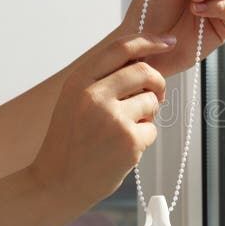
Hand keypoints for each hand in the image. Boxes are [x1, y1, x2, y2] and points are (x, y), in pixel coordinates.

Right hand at [31, 34, 176, 203]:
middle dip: (158, 82)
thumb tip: (144, 62)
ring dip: (147, 115)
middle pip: (144, 72)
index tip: (168, 41)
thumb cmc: (71, 142)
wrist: (56, 184)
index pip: (121, 48)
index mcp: (79, 82)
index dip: (149, 41)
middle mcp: (94, 96)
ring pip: (151, 101)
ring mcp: (112, 118)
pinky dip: (144, 138)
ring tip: (125, 130)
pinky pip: (152, 129)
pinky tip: (122, 150)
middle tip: (158, 94)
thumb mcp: (75, 102)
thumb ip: (103, 81)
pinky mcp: (129, 141)